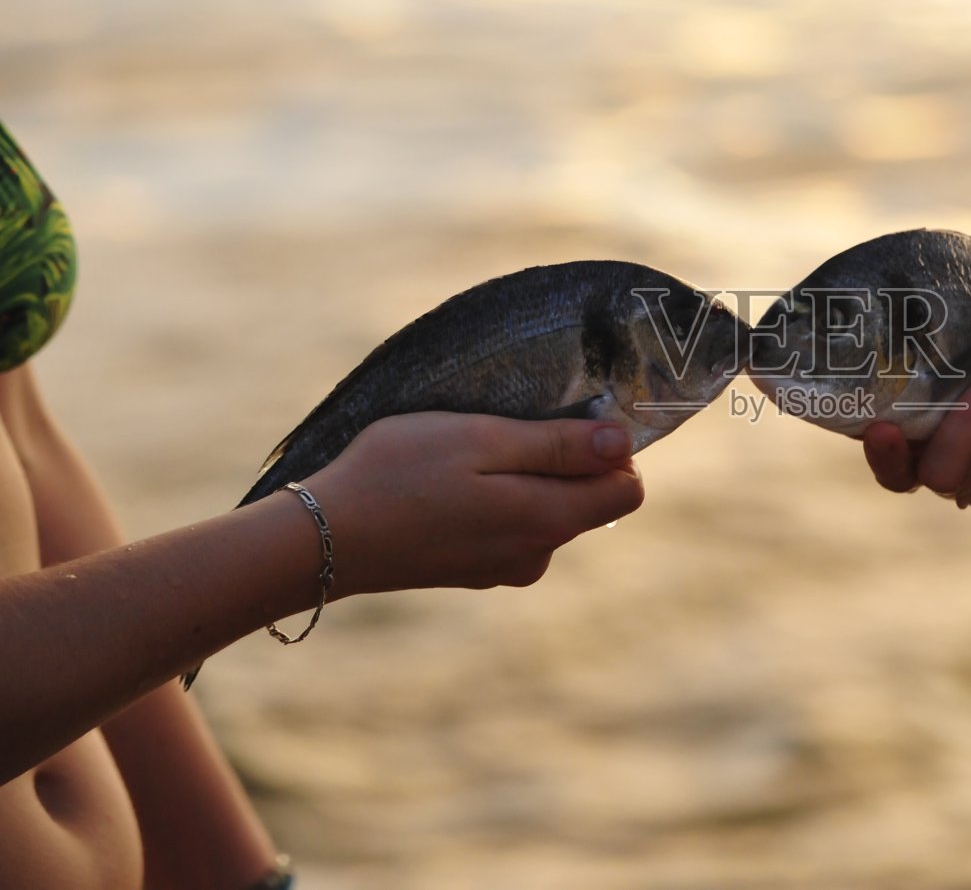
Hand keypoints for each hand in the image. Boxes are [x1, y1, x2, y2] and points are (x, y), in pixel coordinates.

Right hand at [295, 412, 644, 594]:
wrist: (323, 540)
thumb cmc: (399, 475)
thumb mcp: (482, 439)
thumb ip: (558, 445)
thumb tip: (624, 445)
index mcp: (548, 521)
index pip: (626, 491)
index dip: (610, 450)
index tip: (565, 420)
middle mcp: (537, 554)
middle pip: (588, 499)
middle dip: (564, 460)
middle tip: (502, 429)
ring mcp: (506, 569)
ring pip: (547, 510)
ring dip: (524, 478)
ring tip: (467, 456)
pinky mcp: (476, 571)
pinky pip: (511, 527)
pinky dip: (496, 500)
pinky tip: (449, 485)